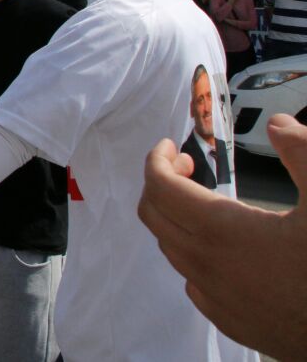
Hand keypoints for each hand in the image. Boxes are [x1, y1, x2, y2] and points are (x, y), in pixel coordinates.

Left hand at [138, 114, 306, 359]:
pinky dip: (193, 255)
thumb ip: (303, 155)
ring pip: (172, 249)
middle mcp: (206, 265)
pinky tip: (223, 249)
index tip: (171, 147)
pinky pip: (193, 281)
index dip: (157, 160)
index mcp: (221, 230)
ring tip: (205, 202)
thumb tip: (279, 126)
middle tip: (188, 168)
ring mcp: (215, 297)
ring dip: (175, 219)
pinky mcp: (230, 320)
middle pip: (153, 216)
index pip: (159, 187)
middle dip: (160, 184)